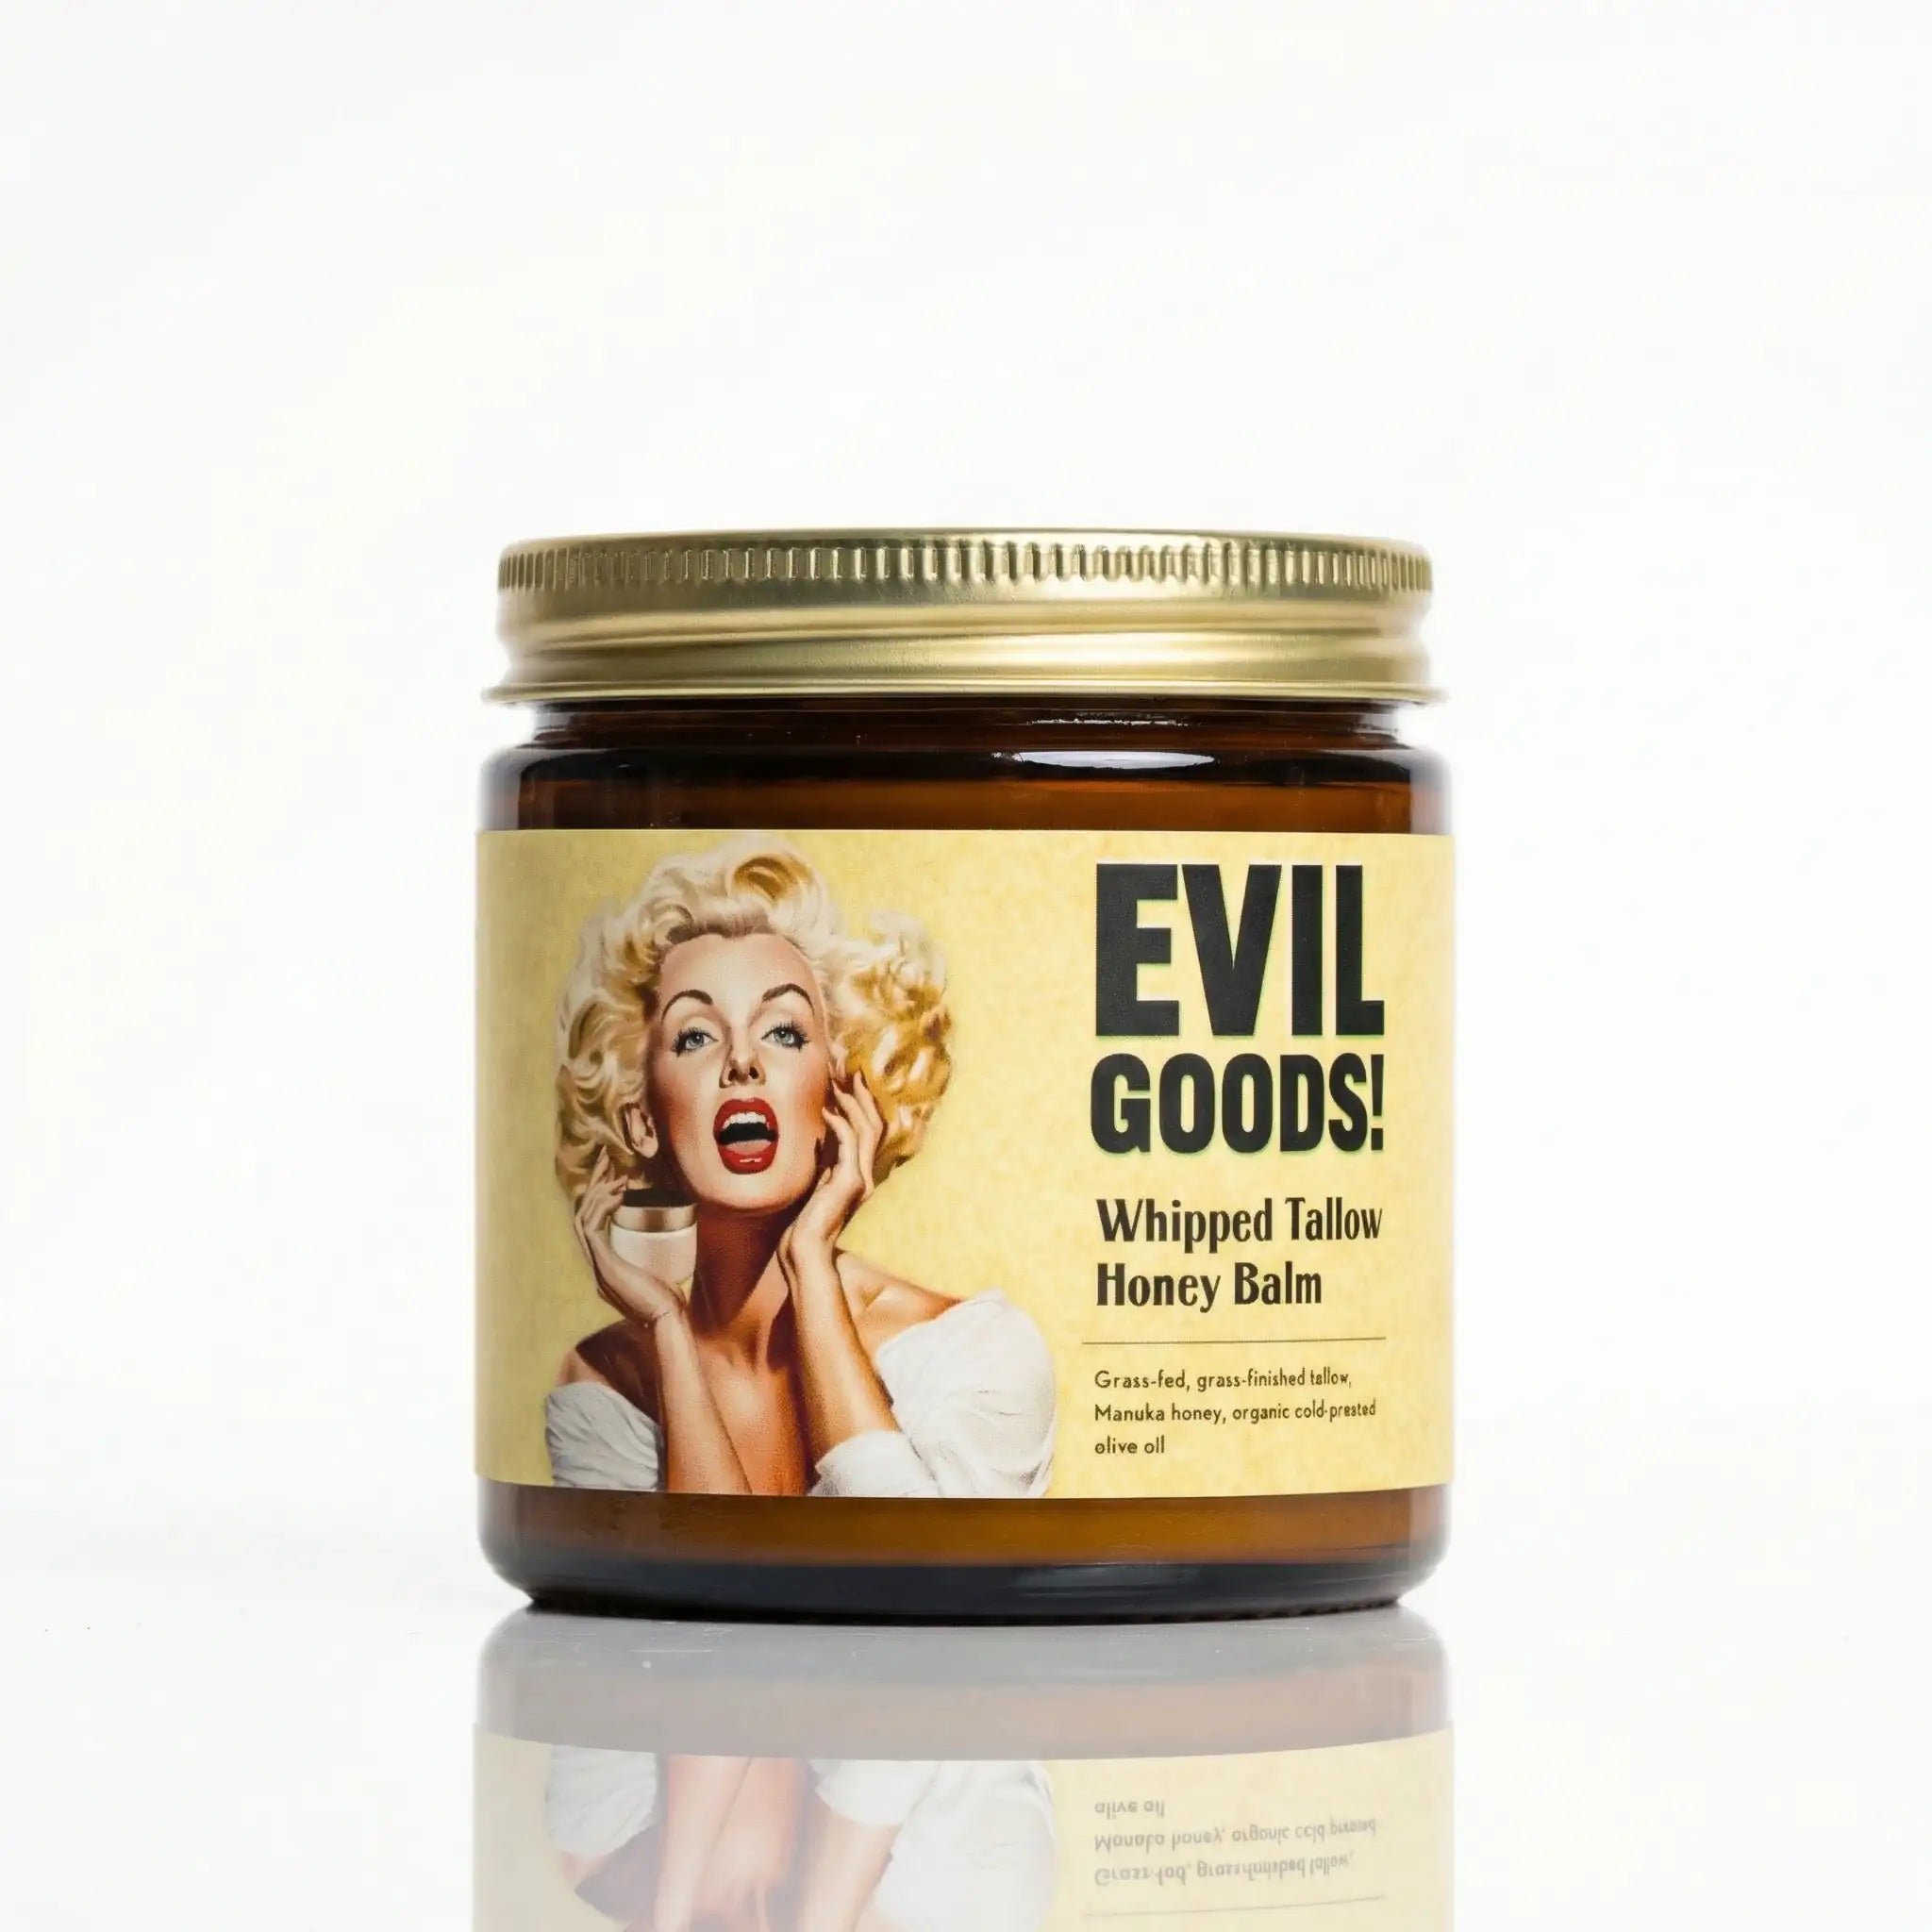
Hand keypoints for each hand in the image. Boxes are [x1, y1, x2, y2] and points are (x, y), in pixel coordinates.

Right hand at [573, 1156, 687, 1329]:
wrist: (667, 1321)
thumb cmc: (669, 1302)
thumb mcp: (660, 1275)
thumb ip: (658, 1263)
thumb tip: (674, 1245)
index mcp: (605, 1267)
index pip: (592, 1226)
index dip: (597, 1199)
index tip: (612, 1176)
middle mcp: (596, 1266)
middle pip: (582, 1217)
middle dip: (592, 1188)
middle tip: (607, 1164)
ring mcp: (597, 1267)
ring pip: (583, 1220)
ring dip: (597, 1194)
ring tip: (616, 1176)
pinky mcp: (604, 1267)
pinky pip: (592, 1229)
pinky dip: (602, 1208)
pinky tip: (617, 1194)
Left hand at [780, 1076, 883, 1283]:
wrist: (804, 1253)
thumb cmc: (803, 1226)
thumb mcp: (815, 1185)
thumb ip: (824, 1163)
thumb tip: (821, 1137)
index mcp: (859, 1175)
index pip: (868, 1132)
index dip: (861, 1105)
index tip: (847, 1082)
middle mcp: (865, 1175)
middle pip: (874, 1124)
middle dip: (862, 1095)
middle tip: (849, 1070)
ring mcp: (860, 1179)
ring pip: (867, 1129)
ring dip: (852, 1103)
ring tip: (838, 1083)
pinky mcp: (849, 1183)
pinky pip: (848, 1144)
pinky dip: (839, 1125)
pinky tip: (825, 1113)